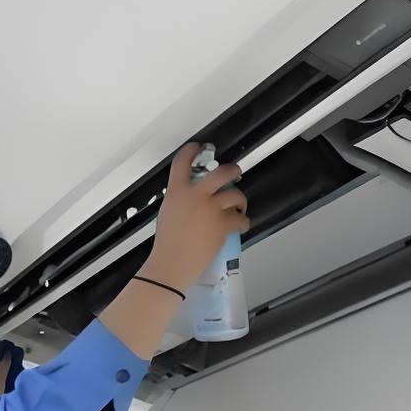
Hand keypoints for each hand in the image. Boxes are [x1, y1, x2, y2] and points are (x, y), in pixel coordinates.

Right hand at [139, 143, 249, 290]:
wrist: (171, 263)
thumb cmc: (167, 244)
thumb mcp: (168, 213)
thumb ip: (181, 200)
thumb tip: (193, 198)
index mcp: (177, 191)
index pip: (183, 161)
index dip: (192, 150)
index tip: (198, 147)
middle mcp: (195, 196)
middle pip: (221, 172)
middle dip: (232, 169)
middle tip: (236, 171)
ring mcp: (211, 209)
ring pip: (235, 195)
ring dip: (240, 201)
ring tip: (239, 207)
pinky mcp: (223, 225)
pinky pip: (240, 219)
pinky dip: (243, 222)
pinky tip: (240, 225)